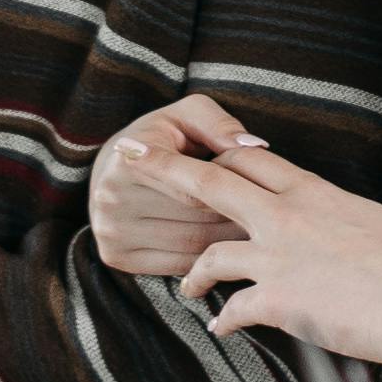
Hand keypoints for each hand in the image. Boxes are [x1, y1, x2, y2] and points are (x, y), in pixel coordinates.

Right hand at [89, 92, 254, 276]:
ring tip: (256, 236)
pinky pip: (176, 266)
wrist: (113, 166)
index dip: (236, 194)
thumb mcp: (187, 115)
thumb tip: (255, 146)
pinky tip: (227, 251)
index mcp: (129, 161)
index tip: (264, 196)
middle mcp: (111, 198)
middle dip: (236, 221)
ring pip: (189, 247)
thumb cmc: (161, 137)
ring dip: (228, 245)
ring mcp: (111, 231)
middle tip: (270, 221)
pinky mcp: (115, 256)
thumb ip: (220, 124)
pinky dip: (206, 262)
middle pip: (195, 221)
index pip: (197, 189)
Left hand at [187, 136, 381, 368]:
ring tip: (187, 286)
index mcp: (310, 192)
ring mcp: (277, 257)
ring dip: (194, 273)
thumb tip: (330, 215)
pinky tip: (221, 329)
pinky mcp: (276, 300)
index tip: (186, 143)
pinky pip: (233, 310)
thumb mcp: (368, 219)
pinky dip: (224, 321)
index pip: (249, 160)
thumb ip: (334, 213)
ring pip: (211, 255)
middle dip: (164, 168)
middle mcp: (285, 217)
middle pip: (211, 183)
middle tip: (128, 157)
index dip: (213, 149)